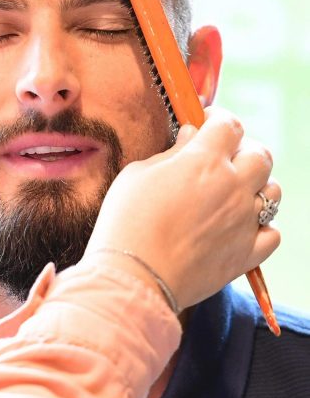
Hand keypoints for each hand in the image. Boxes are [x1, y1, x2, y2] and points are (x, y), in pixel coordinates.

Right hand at [84, 107, 280, 310]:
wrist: (133, 277)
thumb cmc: (126, 222)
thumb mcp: (137, 175)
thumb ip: (170, 153)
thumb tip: (191, 137)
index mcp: (204, 160)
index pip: (229, 124)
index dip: (218, 120)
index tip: (207, 124)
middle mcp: (233, 186)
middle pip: (260, 155)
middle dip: (243, 150)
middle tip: (222, 159)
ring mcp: (244, 221)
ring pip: (272, 192)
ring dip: (256, 187)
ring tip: (233, 194)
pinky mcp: (246, 254)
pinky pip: (272, 234)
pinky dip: (262, 228)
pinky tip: (240, 228)